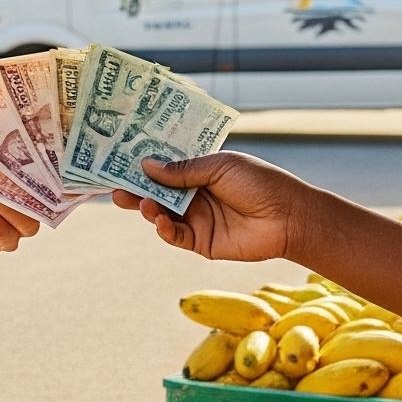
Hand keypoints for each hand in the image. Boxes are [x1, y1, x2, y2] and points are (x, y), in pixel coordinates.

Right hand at [111, 150, 307, 261]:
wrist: (288, 216)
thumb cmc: (259, 182)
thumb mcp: (219, 167)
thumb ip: (183, 170)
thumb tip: (146, 165)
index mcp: (199, 170)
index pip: (165, 166)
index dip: (144, 164)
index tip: (119, 159)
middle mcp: (194, 194)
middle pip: (157, 191)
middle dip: (135, 189)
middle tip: (113, 187)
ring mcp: (196, 218)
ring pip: (161, 214)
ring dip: (147, 208)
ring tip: (139, 202)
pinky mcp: (201, 242)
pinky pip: (175, 236)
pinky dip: (164, 229)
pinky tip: (160, 220)